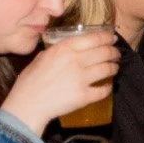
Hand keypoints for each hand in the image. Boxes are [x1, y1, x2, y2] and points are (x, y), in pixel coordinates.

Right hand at [3, 30, 118, 132]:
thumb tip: (69, 47)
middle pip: (104, 52)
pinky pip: (104, 89)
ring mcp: (81, 78)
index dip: (107, 37)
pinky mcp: (84, 96)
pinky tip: (107, 85)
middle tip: (116, 54)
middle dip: (114, 52)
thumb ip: (57, 50)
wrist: (28, 104)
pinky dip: (108, 87)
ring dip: (114, 67)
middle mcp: (76, 60)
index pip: (94, 38)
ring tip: (114, 67)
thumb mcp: (42, 57)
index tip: (112, 39)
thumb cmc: (30, 81)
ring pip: (107, 69)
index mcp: (64, 48)